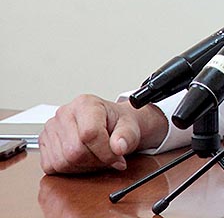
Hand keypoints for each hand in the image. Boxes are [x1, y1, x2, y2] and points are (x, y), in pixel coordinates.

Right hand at [39, 94, 167, 174]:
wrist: (110, 123)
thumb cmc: (118, 123)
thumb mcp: (130, 126)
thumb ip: (127, 136)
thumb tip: (119, 147)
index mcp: (86, 104)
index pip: (89, 134)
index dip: (105, 152)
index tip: (117, 157)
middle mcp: (64, 113)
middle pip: (74, 152)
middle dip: (95, 161)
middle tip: (108, 158)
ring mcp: (51, 128)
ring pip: (62, 162)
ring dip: (83, 167)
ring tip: (96, 157)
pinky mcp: (43, 142)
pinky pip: (51, 166)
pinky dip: (69, 169)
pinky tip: (83, 159)